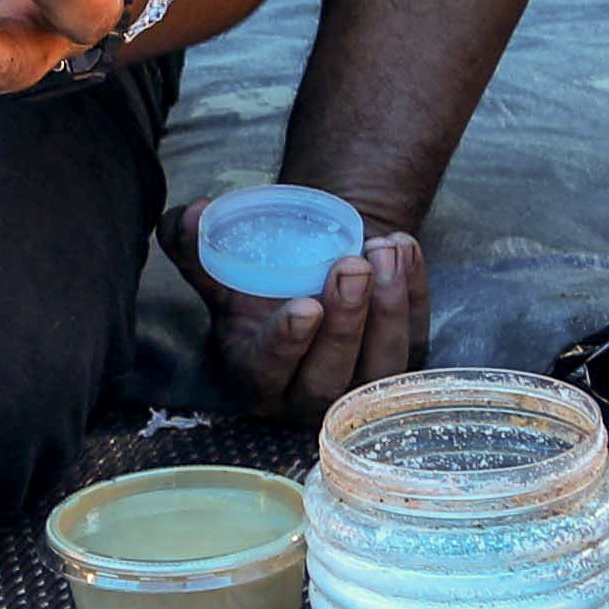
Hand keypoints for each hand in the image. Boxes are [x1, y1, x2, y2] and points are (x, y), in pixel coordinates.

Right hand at [165, 207, 429, 419]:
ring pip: (383, 365)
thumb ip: (196, 246)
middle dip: (346, 323)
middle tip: (351, 267)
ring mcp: (359, 384)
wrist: (311, 275)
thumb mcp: (223, 269)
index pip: (271, 373)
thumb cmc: (261, 283)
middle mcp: (309, 395)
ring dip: (389, 308)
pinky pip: (416, 338)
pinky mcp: (399, 364)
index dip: (288, 344)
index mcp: (257, 378)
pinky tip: (403, 248)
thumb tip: (193, 214)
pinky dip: (415, 294)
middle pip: (331, 377)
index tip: (305, 306)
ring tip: (383, 250)